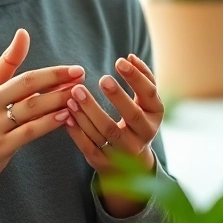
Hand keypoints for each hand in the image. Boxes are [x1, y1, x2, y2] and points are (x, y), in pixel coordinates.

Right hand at [0, 28, 82, 192]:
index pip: (24, 76)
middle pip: (29, 88)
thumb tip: (23, 33)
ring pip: (31, 110)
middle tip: (82, 80)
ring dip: (58, 101)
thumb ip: (6, 64)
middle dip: (59, 82)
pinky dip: (48, 123)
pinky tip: (64, 118)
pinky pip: (28, 132)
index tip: (75, 69)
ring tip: (78, 97)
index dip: (52, 72)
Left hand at [62, 54, 162, 176]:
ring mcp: (125, 152)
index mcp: (155, 115)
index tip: (119, 61)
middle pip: (131, 115)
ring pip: (107, 131)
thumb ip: (141, 77)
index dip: (136, 77)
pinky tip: (67, 114)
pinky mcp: (105, 163)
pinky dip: (77, 131)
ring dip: (90, 111)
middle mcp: (144, 135)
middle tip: (101, 78)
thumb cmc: (136, 120)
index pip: (149, 94)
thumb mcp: (145, 102)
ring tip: (75, 93)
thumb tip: (130, 57)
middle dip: (117, 96)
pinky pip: (89, 146)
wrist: (131, 165)